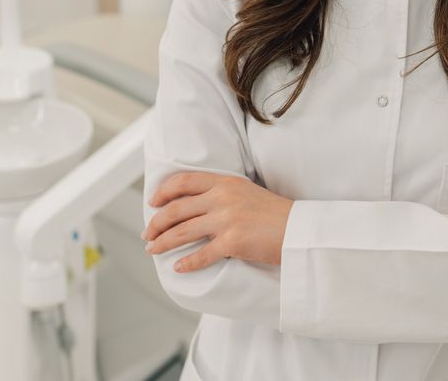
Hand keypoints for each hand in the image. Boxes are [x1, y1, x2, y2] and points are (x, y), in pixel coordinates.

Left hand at [142, 172, 293, 271]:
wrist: (299, 229)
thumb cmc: (276, 214)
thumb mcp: (247, 192)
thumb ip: (223, 193)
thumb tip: (197, 206)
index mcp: (226, 182)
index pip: (184, 181)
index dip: (163, 191)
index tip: (153, 202)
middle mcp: (222, 197)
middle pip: (176, 209)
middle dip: (157, 223)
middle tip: (148, 233)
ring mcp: (226, 220)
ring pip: (182, 232)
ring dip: (163, 242)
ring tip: (153, 249)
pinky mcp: (233, 242)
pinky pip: (201, 255)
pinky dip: (186, 263)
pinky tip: (178, 267)